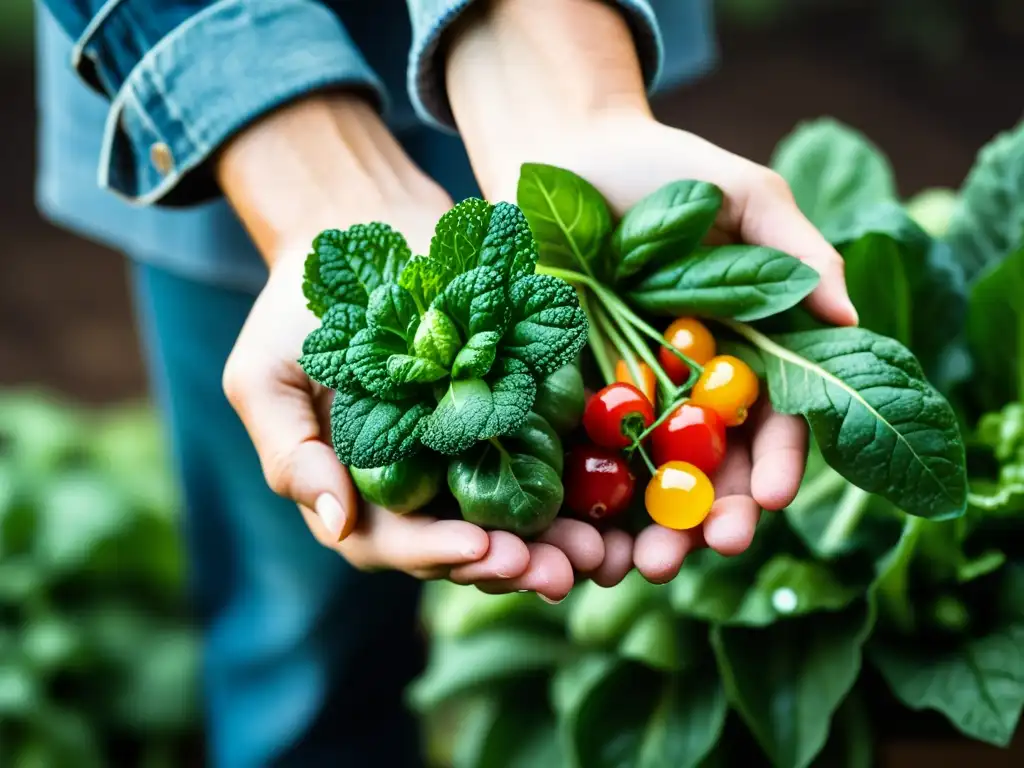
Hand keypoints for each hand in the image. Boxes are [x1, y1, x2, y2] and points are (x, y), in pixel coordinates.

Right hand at [222, 247, 627, 599]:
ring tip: (595, 552)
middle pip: (471, 542)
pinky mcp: (520, 407)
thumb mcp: (263, 379)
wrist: (357, 229)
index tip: (480, 547)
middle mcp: (424, 482)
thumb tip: (333, 522)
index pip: (398, 543)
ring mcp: (475, 447)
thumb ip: (289, 453)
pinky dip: (583, 476)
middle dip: (512, 562)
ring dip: (558, 536)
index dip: (438, 552)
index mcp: (363, 491)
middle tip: (558, 572)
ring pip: (520, 510)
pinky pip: (555, 450)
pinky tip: (613, 490)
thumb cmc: (296, 312)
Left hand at [445, 0, 857, 580]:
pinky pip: (573, 460)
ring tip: (642, 567)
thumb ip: (797, 253)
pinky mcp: (560, 397)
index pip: (773, 423)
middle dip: (711, 518)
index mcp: (742, 352)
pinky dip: (579, 506)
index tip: (764, 498)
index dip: (775, 464)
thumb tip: (849, 316)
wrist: (557, 156)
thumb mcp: (742, 195)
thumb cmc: (661, 168)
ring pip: (644, 483)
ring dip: (649, 529)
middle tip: (702, 552)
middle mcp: (687, 387)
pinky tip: (578, 541)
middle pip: (709, 470)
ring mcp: (623, 398)